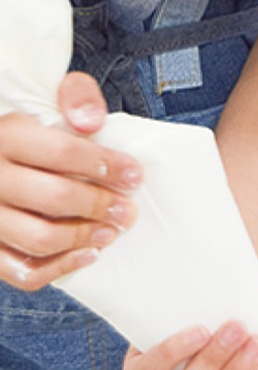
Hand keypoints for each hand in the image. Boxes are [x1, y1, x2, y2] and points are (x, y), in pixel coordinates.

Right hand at [0, 73, 138, 290]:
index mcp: (6, 136)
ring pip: (38, 239)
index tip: (134, 176)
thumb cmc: (28, 136)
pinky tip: (86, 254)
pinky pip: (23, 272)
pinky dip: (59, 268)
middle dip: (100, 205)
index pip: (61, 152)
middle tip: (127, 211)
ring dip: (83, 238)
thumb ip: (76, 97)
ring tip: (111, 232)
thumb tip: (91, 122)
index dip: (104, 165)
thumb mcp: (46, 102)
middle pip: (54, 198)